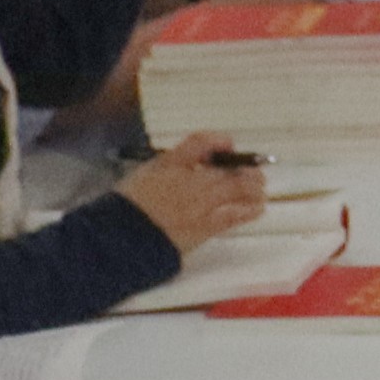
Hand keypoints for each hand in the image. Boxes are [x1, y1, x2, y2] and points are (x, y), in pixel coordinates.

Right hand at [117, 133, 275, 256]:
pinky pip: (234, 215)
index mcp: (168, 164)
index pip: (199, 141)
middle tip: (254, 170)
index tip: (229, 144)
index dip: (218, 140)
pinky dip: (249, 210)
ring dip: (253, 187)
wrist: (121, 239)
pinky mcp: (203, 227)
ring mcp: (198, 203)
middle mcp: (187, 180)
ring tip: (258, 190)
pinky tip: (258, 208)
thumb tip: (200, 158)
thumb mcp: (145, 174)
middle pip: (226, 166)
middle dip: (245, 167)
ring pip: (236, 188)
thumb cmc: (129, 207)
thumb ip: (172, 164)